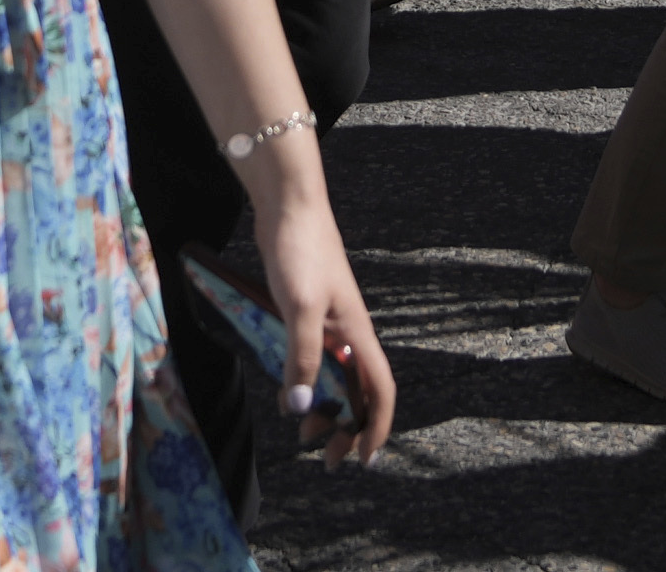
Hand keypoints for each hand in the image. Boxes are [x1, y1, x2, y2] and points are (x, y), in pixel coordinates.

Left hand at [252, 176, 402, 463]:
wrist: (288, 206)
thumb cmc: (300, 251)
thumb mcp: (299, 308)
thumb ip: (301, 357)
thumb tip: (301, 407)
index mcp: (356, 333)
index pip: (380, 390)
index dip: (377, 426)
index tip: (363, 459)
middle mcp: (348, 332)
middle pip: (357, 391)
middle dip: (346, 428)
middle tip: (326, 458)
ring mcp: (328, 323)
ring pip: (333, 377)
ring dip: (323, 407)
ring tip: (301, 430)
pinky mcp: (307, 313)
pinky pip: (312, 359)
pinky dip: (303, 381)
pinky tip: (285, 391)